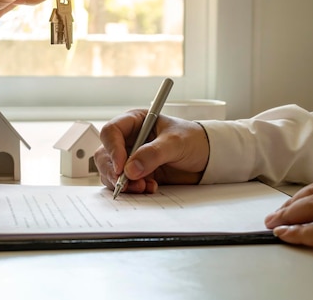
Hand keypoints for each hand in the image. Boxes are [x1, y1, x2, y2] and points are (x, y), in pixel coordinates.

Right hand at [94, 110, 209, 193]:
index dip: (112, 149)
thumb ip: (153, 154)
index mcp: (135, 121)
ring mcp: (131, 157)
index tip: (121, 167)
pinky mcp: (137, 173)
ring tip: (143, 187)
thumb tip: (130, 169)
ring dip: (122, 183)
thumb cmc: (193, 140)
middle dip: (113, 171)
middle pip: (105, 154)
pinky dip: (132, 189)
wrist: (207, 157)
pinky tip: (149, 188)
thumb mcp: (175, 143)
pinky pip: (124, 183)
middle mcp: (128, 139)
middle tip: (126, 183)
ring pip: (111, 171)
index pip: (111, 132)